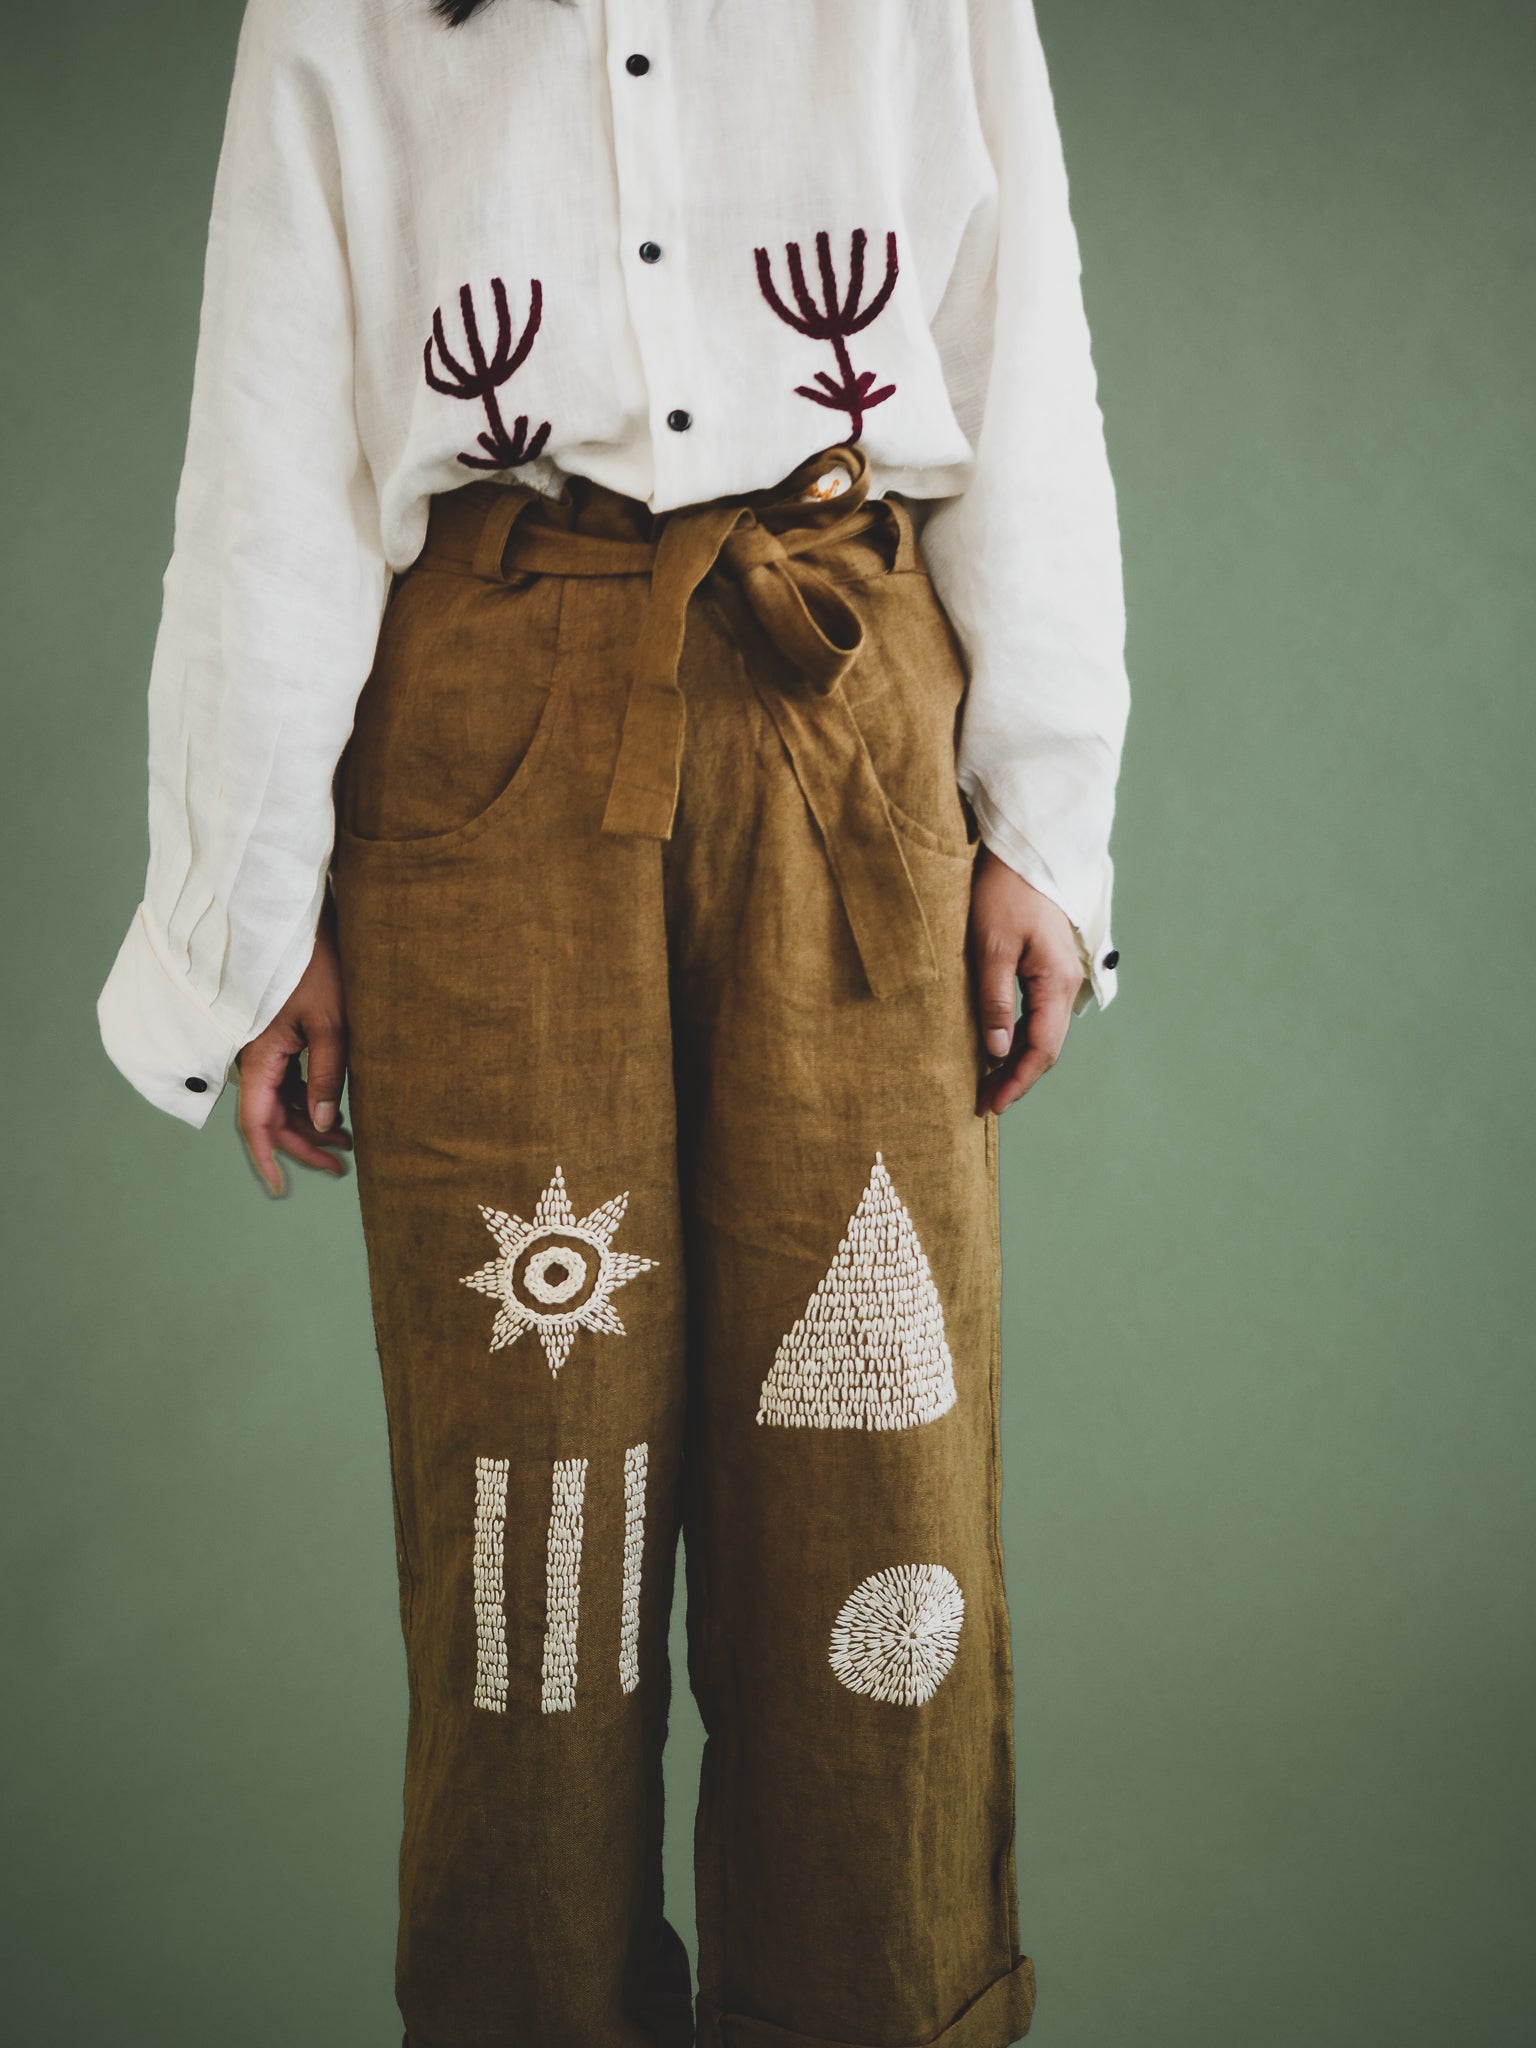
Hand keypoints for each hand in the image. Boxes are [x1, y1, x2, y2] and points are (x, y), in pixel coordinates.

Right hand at [234, 889, 352, 1196]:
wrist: (297, 919)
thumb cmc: (316, 964)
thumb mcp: (332, 1023)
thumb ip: (327, 1076)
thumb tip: (321, 1125)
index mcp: (259, 1057)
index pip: (256, 1124)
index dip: (268, 1160)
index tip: (281, 1190)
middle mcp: (253, 1057)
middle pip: (269, 1116)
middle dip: (301, 1145)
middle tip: (341, 1165)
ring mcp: (262, 1046)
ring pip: (277, 1100)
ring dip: (306, 1123)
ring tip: (346, 1140)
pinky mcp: (275, 1035)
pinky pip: (284, 1079)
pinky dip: (305, 1098)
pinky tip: (332, 1108)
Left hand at [969, 847, 1086, 1115]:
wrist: (1024, 853)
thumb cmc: (1004, 892)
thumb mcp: (991, 947)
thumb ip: (994, 1000)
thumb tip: (996, 1051)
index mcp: (1055, 982)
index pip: (1040, 1049)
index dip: (1017, 1081)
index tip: (990, 1104)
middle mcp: (1065, 983)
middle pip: (1046, 1047)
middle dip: (1016, 1078)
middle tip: (984, 1102)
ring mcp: (1059, 976)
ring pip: (1042, 1033)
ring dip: (1017, 1060)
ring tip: (988, 1082)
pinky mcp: (1047, 968)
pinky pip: (1037, 1015)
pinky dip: (1019, 1037)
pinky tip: (999, 1047)